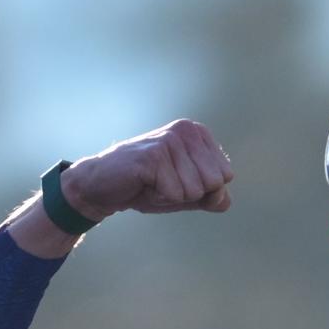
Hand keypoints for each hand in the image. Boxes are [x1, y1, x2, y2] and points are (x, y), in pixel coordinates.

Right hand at [64, 119, 233, 217]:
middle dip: (189, 194)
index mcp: (198, 133)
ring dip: (171, 196)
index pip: (226, 176)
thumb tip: (223, 198)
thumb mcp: (188, 194)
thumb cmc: (148, 188)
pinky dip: (158, 198)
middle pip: (214, 183)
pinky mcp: (154, 155)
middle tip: (164, 183)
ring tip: (152, 182)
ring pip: (194, 191)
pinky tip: (143, 184)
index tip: (177, 180)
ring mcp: (169, 140)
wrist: (103, 187)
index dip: (202, 190)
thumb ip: (214, 197)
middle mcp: (186, 130)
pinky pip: (175, 194)